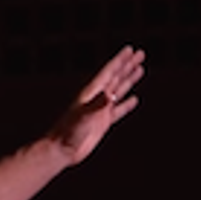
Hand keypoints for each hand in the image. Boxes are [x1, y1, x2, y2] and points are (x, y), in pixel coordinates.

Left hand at [48, 45, 145, 165]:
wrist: (60, 150)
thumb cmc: (67, 133)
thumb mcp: (83, 117)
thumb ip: (97, 105)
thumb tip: (110, 95)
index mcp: (91, 94)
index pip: (109, 72)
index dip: (120, 60)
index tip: (131, 49)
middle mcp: (96, 99)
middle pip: (115, 77)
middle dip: (127, 65)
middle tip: (140, 53)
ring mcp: (99, 110)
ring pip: (118, 90)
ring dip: (129, 79)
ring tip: (139, 69)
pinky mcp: (102, 123)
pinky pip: (118, 111)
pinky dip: (127, 104)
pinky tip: (134, 99)